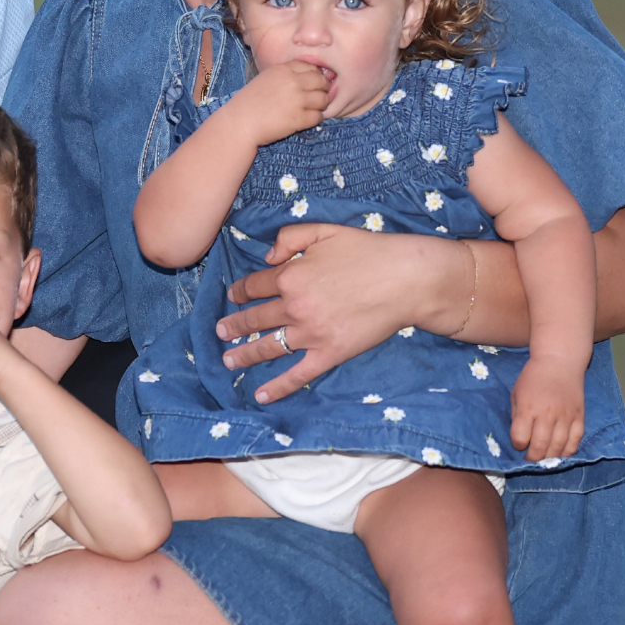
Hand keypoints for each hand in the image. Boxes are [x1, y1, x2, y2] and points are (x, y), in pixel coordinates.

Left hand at [216, 222, 463, 402]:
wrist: (405, 279)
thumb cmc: (367, 251)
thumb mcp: (324, 230)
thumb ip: (289, 237)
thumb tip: (267, 257)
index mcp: (290, 275)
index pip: (254, 286)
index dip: (240, 291)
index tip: (233, 296)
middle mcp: (294, 306)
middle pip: (255, 318)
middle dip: (233, 326)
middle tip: (220, 331)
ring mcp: (310, 333)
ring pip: (267, 347)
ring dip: (244, 355)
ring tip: (227, 360)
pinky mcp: (329, 353)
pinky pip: (297, 374)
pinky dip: (277, 387)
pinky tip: (260, 395)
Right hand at [226, 59, 330, 143]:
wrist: (239, 123)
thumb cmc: (249, 102)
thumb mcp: (265, 78)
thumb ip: (285, 75)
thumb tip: (308, 77)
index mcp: (283, 70)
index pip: (311, 67)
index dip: (315, 76)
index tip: (311, 84)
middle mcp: (292, 82)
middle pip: (321, 81)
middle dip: (322, 90)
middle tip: (315, 98)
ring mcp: (297, 100)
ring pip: (323, 99)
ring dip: (320, 106)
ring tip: (311, 110)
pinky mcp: (298, 119)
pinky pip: (318, 117)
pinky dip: (315, 119)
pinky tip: (305, 120)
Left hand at [510, 365, 585, 461]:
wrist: (560, 362)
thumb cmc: (533, 377)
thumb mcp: (516, 393)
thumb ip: (516, 416)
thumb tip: (520, 438)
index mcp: (528, 408)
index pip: (520, 437)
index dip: (518, 444)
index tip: (518, 443)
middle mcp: (547, 414)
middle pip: (540, 446)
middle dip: (533, 458)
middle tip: (530, 459)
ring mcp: (566, 417)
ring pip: (558, 447)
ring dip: (550, 458)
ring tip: (544, 460)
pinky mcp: (579, 417)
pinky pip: (575, 441)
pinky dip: (568, 451)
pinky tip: (561, 453)